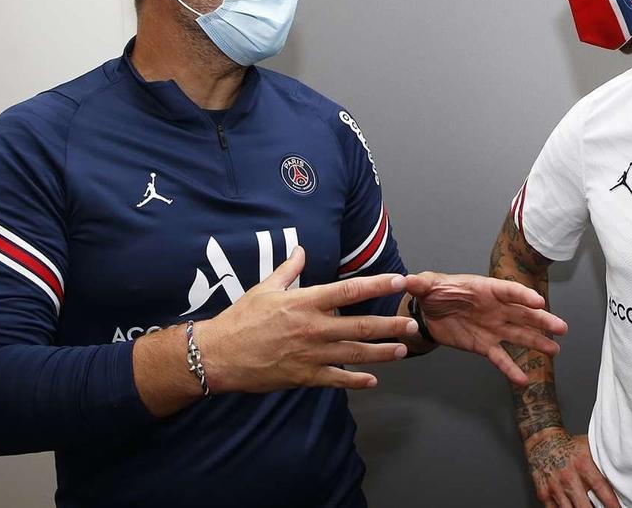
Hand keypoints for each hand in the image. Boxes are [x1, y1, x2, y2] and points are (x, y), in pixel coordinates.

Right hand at [195, 247, 418, 391]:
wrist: (218, 354)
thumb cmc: (241, 319)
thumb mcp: (264, 288)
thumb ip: (289, 270)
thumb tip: (302, 250)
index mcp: (305, 302)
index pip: (349, 290)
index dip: (377, 285)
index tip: (399, 280)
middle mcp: (313, 327)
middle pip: (360, 325)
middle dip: (390, 326)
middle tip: (412, 325)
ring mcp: (310, 354)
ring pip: (354, 353)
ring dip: (381, 352)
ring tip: (402, 350)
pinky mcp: (304, 376)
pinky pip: (336, 379)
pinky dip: (356, 380)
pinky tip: (372, 380)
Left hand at [403, 272, 568, 384]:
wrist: (429, 312)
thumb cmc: (435, 292)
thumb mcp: (427, 285)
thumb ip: (420, 283)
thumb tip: (406, 279)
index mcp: (486, 290)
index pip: (508, 291)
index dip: (523, 296)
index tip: (539, 303)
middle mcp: (495, 309)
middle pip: (522, 315)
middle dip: (541, 321)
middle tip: (561, 328)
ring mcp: (492, 328)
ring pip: (518, 336)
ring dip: (537, 343)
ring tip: (555, 350)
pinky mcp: (484, 345)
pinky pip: (500, 358)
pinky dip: (510, 368)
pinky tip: (523, 380)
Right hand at [524, 428, 619, 507]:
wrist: (542, 441)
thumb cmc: (569, 447)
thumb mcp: (588, 449)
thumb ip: (601, 463)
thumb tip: (620, 476)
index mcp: (582, 463)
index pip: (601, 488)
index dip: (611, 503)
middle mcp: (568, 476)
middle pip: (584, 506)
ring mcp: (555, 487)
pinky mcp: (544, 494)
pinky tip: (573, 507)